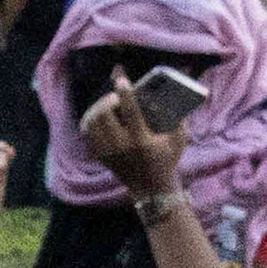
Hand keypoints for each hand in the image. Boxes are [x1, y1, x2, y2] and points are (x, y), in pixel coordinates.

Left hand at [73, 79, 178, 203]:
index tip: (121, 80)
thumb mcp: (179, 138)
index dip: (124, 93)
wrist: (150, 187)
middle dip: (108, 100)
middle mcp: (121, 146)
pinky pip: (87, 133)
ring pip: (92, 123)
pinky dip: (90, 121)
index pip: (130, 111)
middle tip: (115, 96)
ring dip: (97, 109)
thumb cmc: (167, 159)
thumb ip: (179, 116)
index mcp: (141, 140)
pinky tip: (99, 115)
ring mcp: (108, 152)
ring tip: (108, 104)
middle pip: (104, 115)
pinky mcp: (100, 156)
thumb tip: (178, 92)